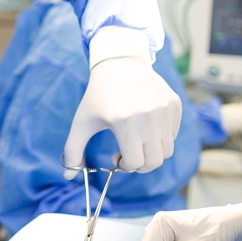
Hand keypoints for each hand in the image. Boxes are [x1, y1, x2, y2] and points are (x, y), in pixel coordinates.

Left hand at [63, 57, 181, 175]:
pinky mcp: (174, 103)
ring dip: (152, 152)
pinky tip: (146, 125)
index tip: (116, 157)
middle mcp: (148, 115)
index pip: (136, 163)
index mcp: (124, 121)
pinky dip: (161, 137)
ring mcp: (164, 108)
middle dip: (142, 165)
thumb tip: (67, 177)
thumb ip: (72, 151)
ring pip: (167, 149)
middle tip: (129, 154)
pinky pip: (173, 133)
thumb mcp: (82, 122)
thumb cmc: (98, 96)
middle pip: (156, 161)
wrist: (120, 64)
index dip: (125, 165)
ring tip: (137, 140)